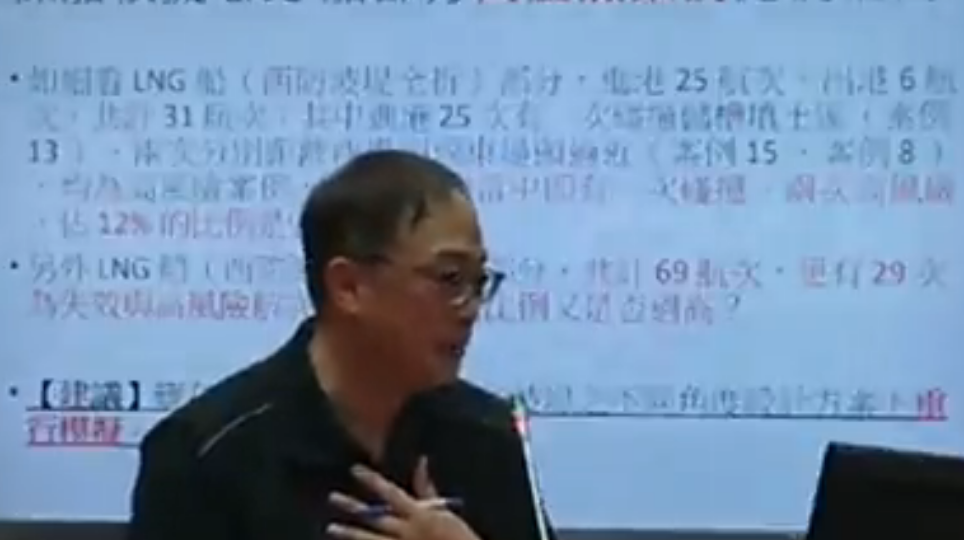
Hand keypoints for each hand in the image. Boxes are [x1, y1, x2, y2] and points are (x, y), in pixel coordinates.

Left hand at [327, 457, 480, 539]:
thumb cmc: (458, 537)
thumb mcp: (444, 511)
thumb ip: (427, 489)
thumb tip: (421, 461)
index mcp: (419, 515)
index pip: (391, 493)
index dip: (372, 481)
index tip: (355, 470)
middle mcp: (407, 532)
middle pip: (375, 517)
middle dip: (353, 507)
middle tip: (332, 497)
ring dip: (350, 534)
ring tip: (331, 527)